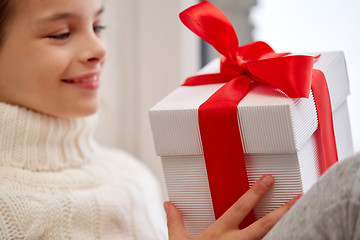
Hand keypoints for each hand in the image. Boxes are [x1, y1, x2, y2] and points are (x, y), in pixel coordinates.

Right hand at [164, 175, 300, 239]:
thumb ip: (175, 221)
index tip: (268, 180)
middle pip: (263, 225)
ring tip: (301, 219)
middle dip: (281, 211)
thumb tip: (168, 205)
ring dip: (285, 229)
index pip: (240, 208)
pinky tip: (291, 237)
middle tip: (297, 198)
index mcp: (220, 233)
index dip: (255, 193)